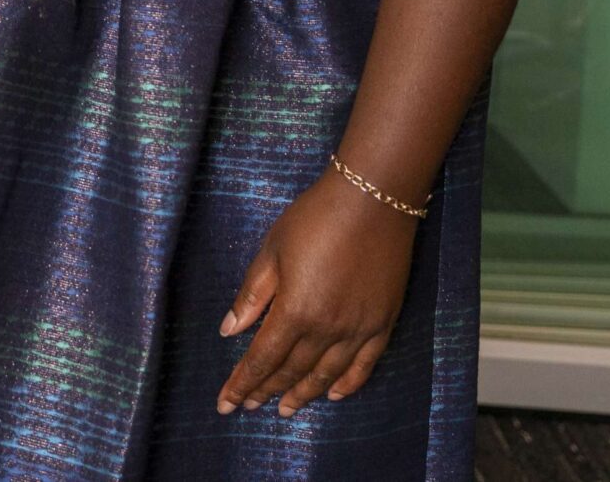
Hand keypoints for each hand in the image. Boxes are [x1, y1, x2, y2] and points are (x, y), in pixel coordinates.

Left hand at [217, 168, 417, 417]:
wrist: (373, 199)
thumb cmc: (315, 218)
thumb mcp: (272, 250)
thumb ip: (252, 295)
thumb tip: (229, 331)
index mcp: (295, 310)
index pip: (262, 359)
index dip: (242, 383)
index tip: (226, 403)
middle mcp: (327, 329)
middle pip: (292, 370)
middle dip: (267, 391)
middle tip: (250, 407)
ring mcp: (359, 329)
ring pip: (326, 375)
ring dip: (303, 394)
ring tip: (285, 409)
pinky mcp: (383, 323)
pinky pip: (364, 365)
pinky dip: (348, 384)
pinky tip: (332, 394)